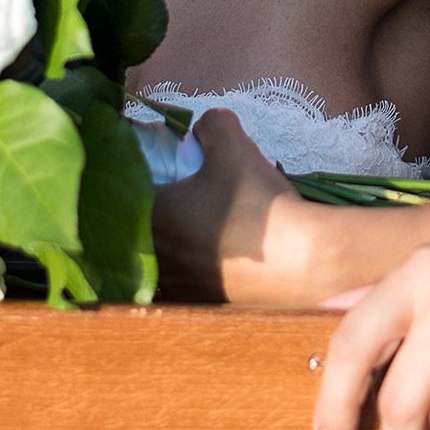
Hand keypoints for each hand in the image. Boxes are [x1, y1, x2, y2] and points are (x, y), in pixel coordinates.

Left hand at [150, 109, 319, 304]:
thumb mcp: (235, 147)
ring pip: (162, 254)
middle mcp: (154, 257)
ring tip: (205, 220)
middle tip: (183, 188)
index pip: (125, 186)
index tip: (158, 161)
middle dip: (158, 202)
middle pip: (141, 223)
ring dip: (175, 235)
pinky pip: (185, 278)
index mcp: (150, 217)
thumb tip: (203, 126)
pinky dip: (196, 262)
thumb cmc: (258, 204)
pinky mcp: (202, 303)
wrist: (303, 263)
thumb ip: (211, 125)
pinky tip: (221, 250)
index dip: (138, 168)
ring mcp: (177, 286)